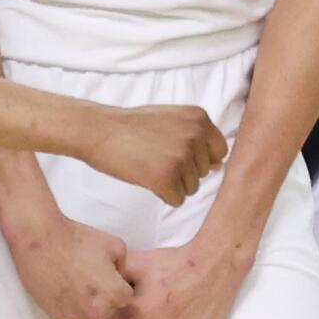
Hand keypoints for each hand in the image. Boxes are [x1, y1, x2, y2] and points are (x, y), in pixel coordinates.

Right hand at [3, 209, 135, 318]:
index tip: (106, 274)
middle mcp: (97, 312)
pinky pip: (70, 314)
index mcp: (114, 295)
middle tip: (89, 276)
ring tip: (73, 280)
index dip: (118, 284)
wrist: (40, 240)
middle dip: (103, 296)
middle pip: (108, 309)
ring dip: (85, 302)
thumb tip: (121, 277)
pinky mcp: (58, 318)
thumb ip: (124, 265)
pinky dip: (68, 304)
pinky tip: (62, 286)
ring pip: (88, 313)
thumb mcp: (115, 244)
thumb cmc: (78, 239)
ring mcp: (76, 317)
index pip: (126, 298)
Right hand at [79, 104, 226, 206]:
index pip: (219, 150)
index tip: (175, 153)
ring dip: (172, 184)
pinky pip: (176, 200)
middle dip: (183, 172)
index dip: (198, 158)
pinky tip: (146, 178)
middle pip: (204, 172)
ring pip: (191, 188)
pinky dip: (162, 194)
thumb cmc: (133, 127)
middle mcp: (195, 135)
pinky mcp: (166, 177)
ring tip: (149, 164)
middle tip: (155, 156)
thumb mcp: (171, 120)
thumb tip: (219, 166)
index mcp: (199, 118)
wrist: (99, 130)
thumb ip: (196, 138)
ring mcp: (181, 156)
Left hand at [114, 241, 250, 318]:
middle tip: (153, 299)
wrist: (213, 267)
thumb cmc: (174, 264)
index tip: (136, 294)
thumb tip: (97, 282)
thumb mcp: (136, 262)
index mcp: (133, 317)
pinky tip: (178, 318)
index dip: (123, 304)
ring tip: (166, 307)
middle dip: (136, 318)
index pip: (115, 316)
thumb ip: (112, 275)